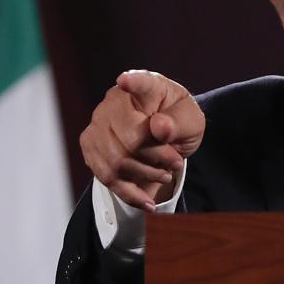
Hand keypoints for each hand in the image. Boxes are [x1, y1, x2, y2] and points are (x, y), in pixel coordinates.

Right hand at [79, 70, 205, 211]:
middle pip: (130, 139)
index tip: (126, 81)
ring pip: (116, 161)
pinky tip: (148, 203)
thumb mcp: (192, 121)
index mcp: (146, 87)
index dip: (133, 82)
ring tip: (165, 175)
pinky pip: (106, 176)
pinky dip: (129, 193)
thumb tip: (158, 128)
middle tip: (176, 164)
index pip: (139, 83)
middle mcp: (115, 101)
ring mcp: (98, 123)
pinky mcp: (91, 146)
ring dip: (145, 174)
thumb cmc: (178, 123)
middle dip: (156, 158)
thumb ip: (179, 122)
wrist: (164, 139)